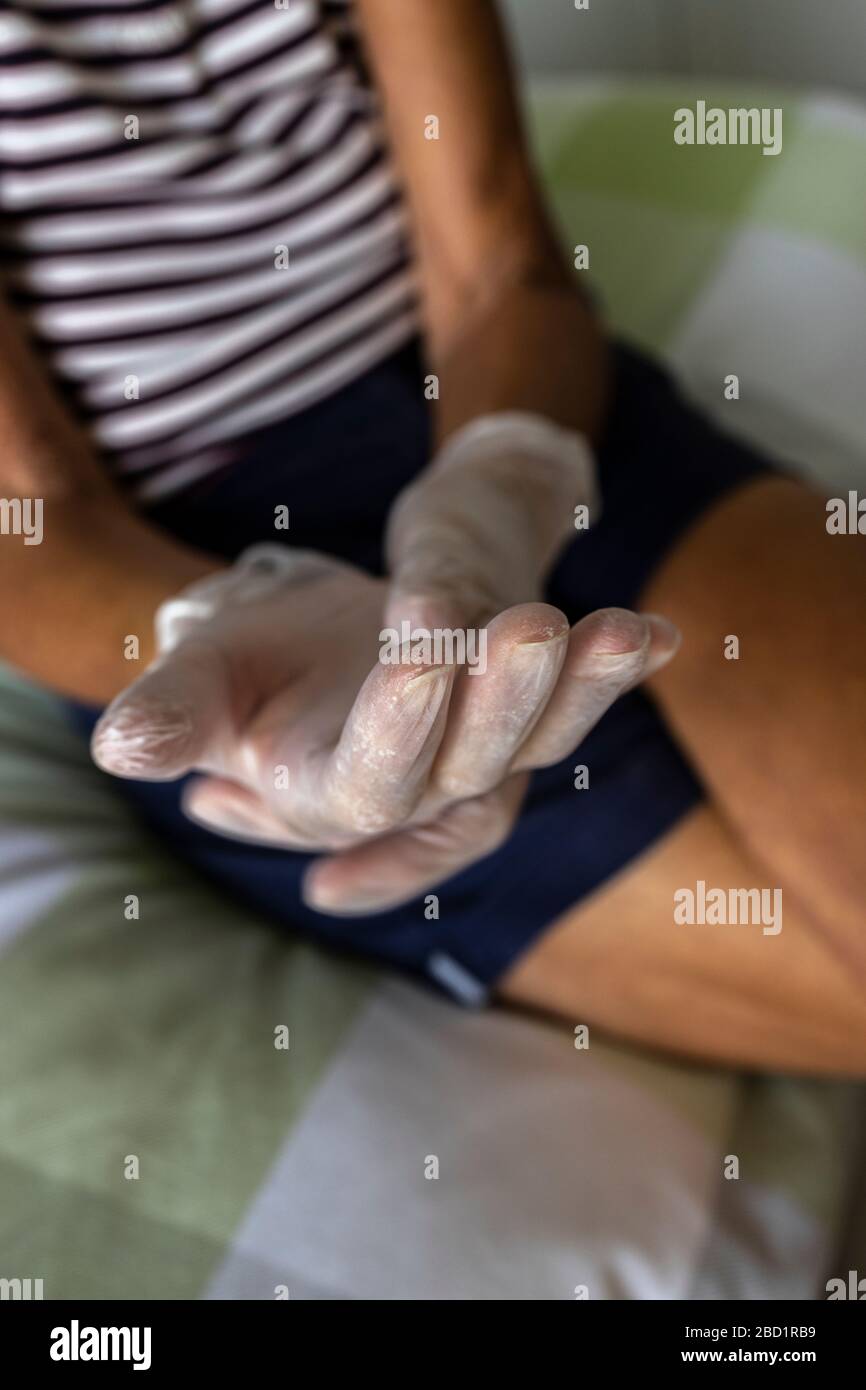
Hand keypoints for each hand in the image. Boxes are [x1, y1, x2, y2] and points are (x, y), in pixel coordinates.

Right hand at [92, 546, 678, 911]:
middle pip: (475, 759)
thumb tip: (120, 748)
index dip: (402, 720)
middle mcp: (420, 785)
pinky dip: (615, 671)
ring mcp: (481, 751)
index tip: (422, 647)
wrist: (310, 650)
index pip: (376, 778)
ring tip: (625, 631)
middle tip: (528, 623)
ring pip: (541, 737)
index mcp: (337, 792)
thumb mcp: (204, 675)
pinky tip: (661, 632)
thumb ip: (172, 715)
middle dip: (505, 694)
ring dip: (584, 687)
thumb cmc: (251, 663)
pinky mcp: (523, 711)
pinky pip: (576, 700)